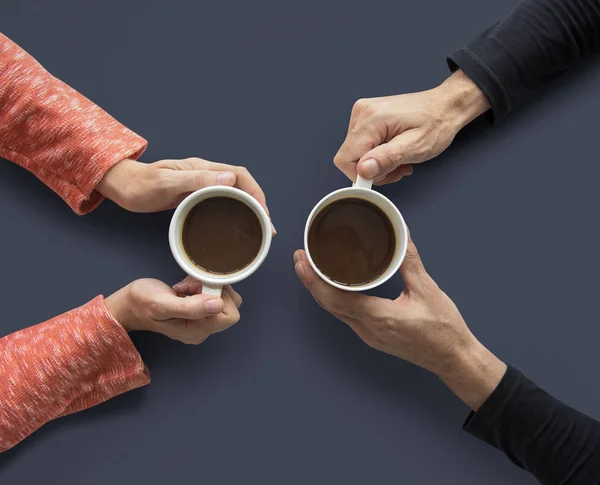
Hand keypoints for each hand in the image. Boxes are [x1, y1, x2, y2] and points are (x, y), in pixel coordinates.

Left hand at [98, 157, 271, 219]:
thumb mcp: (167, 182)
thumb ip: (196, 179)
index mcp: (203, 168)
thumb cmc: (140, 184)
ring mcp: (201, 185)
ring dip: (249, 209)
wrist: (124, 187)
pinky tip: (236, 225)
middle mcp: (206, 174)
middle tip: (267, 227)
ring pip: (234, 194)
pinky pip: (222, 202)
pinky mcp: (196, 196)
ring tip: (258, 229)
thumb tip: (230, 179)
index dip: (256, 193)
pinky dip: (235, 213)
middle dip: (259, 204)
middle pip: (242, 185)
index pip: (240, 176)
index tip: (263, 213)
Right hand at [105, 276, 241, 344]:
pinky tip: (185, 288)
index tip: (198, 289)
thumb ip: (191, 307)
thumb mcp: (163, 304)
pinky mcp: (198, 312)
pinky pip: (212, 296)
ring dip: (206, 286)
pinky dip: (201, 287)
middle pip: (229, 306)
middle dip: (212, 290)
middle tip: (189, 286)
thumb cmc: (142, 304)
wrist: (128, 305)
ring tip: (185, 287)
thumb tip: (218, 304)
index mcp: (197, 331)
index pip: (230, 314)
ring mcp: (201, 322)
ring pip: (222, 298)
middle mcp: (203, 330)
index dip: (219, 297)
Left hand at [293, 238, 505, 409]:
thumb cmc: (443, 329)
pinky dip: (334, 299)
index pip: (335, 298)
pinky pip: (346, 315)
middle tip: (300, 258)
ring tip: (310, 268)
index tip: (302, 261)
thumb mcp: (428, 290)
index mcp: (378, 317)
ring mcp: (369, 335)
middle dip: (311, 281)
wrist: (453, 358)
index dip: (314, 280)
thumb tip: (401, 235)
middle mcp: (368, 329)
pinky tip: (333, 286)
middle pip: (329, 305)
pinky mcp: (373, 336)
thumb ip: (410, 261)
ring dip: (320, 290)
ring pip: (335, 311)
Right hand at [334, 70, 489, 184]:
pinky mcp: (367, 117)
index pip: (345, 159)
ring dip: (376, 163)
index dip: (361, 175)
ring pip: (355, 154)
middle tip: (397, 168)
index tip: (383, 175)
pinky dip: (377, 154)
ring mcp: (363, 113)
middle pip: (349, 157)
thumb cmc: (436, 123)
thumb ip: (387, 159)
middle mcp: (363, 113)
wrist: (446, 106)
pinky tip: (394, 152)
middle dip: (372, 170)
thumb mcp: (415, 147)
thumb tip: (363, 170)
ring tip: (399, 159)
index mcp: (372, 118)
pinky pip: (362, 146)